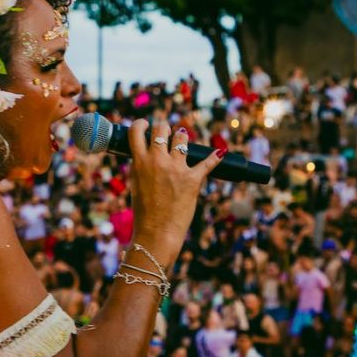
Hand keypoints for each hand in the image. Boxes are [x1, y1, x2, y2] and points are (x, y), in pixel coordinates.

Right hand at [127, 120, 223, 261]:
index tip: (145, 125)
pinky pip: (208, 162)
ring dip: (181, 138)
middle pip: (162, 128)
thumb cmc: (144, 212)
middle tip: (166, 134)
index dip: (141, 124)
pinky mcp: (193, 179)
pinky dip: (215, 157)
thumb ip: (140, 166)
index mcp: (139, 162)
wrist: (157, 233)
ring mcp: (176, 168)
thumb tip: (147, 153)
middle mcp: (157, 161)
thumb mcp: (135, 184)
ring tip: (181, 141)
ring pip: (182, 139)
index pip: (136, 131)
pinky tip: (220, 153)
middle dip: (164, 128)